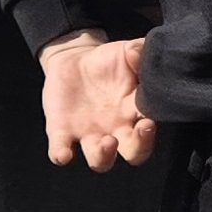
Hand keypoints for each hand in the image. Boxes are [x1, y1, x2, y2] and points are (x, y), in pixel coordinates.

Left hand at [41, 30, 156, 169]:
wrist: (76, 59)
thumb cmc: (110, 60)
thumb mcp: (129, 50)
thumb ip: (140, 50)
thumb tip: (137, 55)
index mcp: (135, 111)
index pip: (149, 131)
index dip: (150, 133)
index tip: (148, 122)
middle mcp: (116, 129)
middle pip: (134, 153)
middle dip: (138, 148)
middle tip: (136, 133)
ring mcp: (89, 134)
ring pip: (100, 160)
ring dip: (103, 156)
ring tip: (105, 142)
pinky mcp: (62, 132)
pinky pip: (61, 151)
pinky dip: (62, 155)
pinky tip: (64, 154)